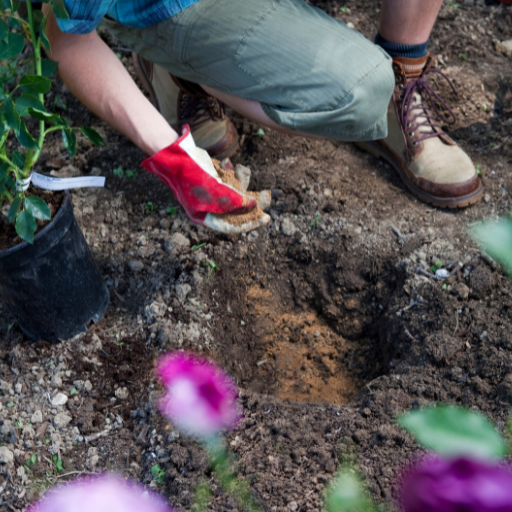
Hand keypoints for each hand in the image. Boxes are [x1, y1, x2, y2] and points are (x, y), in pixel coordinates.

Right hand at [141, 126, 270, 232]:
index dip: (250, 223)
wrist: (175, 154)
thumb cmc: (191, 176)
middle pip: (237, 209)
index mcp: (205, 217)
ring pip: (236, 191)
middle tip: (267, 196)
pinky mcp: (214, 178)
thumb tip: (254, 205)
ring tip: (240, 169)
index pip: (232, 225)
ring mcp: (212, 192)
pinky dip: (232, 170)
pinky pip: (230, 178)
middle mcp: (209, 207)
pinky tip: (228, 163)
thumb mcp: (214, 191)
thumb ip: (234, 201)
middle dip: (252, 201)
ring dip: (241, 180)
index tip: (266, 218)